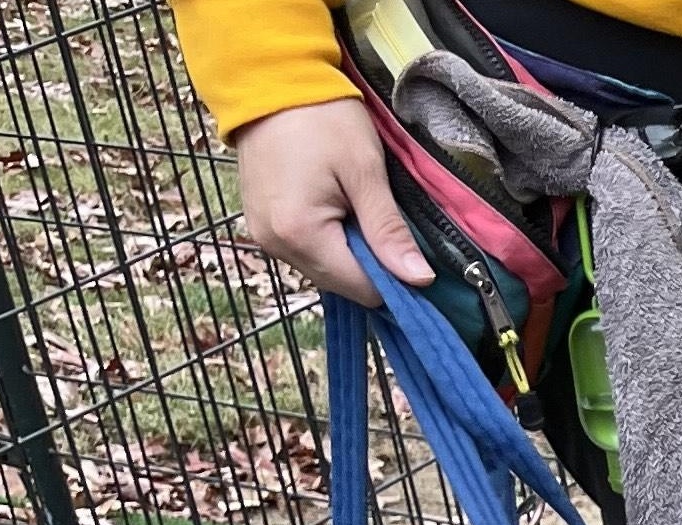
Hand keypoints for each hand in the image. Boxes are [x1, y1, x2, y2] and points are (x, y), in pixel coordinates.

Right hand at [230, 98, 435, 303]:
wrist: (269, 78)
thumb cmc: (320, 116)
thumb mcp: (365, 171)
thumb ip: (389, 230)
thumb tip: (420, 280)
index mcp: (300, 233)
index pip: (363, 289)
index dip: (395, 280)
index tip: (412, 256)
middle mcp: (275, 244)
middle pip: (343, 284)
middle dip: (372, 265)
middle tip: (383, 223)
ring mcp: (264, 236)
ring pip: (326, 271)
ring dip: (350, 253)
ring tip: (358, 210)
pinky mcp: (262, 224)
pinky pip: (306, 252)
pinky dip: (329, 242)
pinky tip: (338, 211)